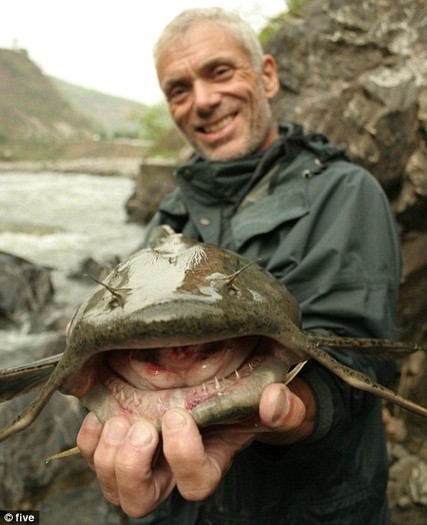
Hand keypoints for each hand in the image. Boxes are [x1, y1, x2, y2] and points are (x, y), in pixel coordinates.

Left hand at [76, 378, 314, 517]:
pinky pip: (89, 452)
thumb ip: (284, 408)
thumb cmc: (248, 401)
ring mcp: (140, 461)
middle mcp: (169, 472)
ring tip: (122, 417)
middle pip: (139, 500)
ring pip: (110, 485)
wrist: (220, 387)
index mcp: (208, 465)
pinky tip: (103, 410)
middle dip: (132, 467)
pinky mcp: (119, 441)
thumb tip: (274, 401)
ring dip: (108, 452)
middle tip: (141, 427)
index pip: (194, 484)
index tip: (179, 415)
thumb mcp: (275, 404)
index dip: (183, 456)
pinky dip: (89, 435)